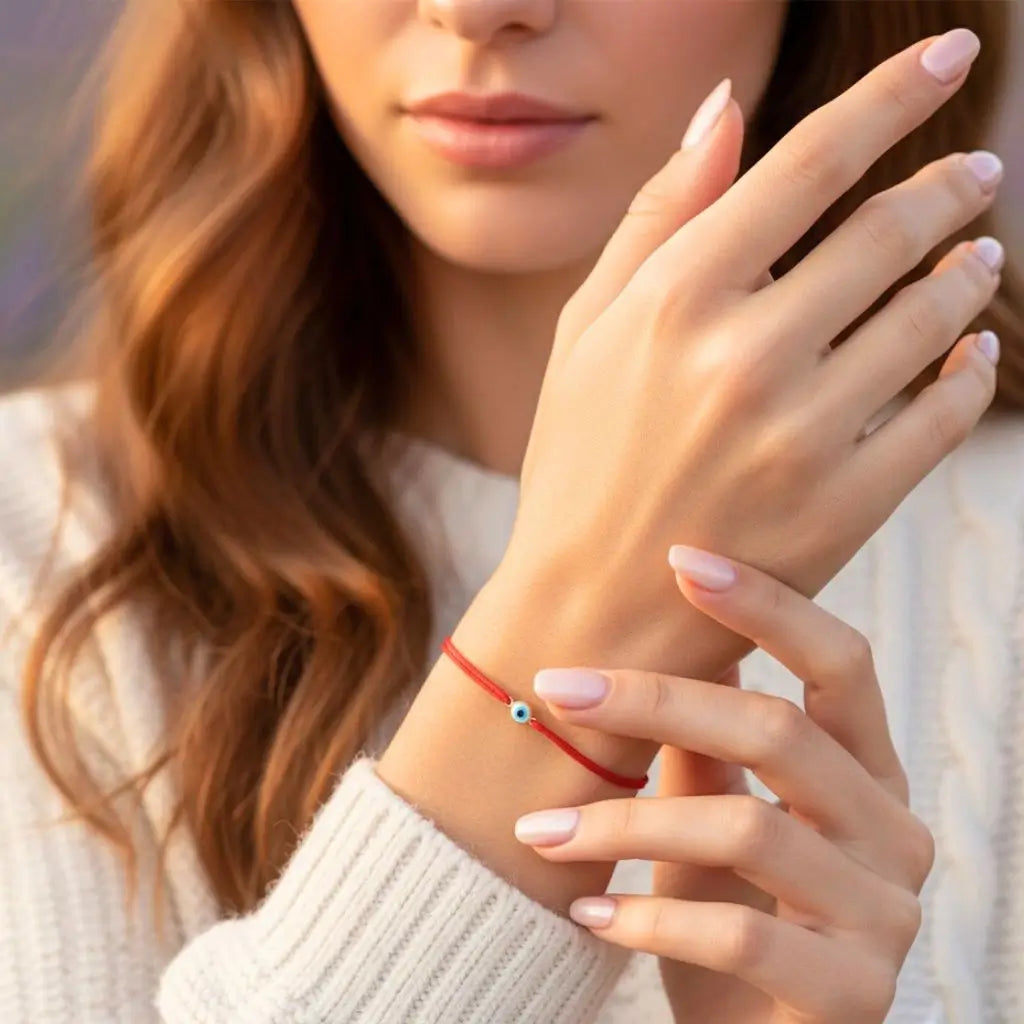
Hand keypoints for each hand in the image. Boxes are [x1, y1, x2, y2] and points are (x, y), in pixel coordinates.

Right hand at [494, 29, 1000, 689]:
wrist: (591, 608)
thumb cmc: (579, 462)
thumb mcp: (584, 331)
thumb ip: (655, 215)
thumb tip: (723, 106)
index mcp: (673, 299)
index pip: (810, 163)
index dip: (891, 98)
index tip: (948, 57)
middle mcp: (743, 356)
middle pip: (885, 232)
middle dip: (947, 186)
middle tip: (974, 172)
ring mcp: (801, 435)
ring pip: (928, 318)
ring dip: (967, 272)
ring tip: (978, 255)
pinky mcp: (845, 508)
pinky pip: (942, 415)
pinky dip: (969, 372)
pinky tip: (970, 350)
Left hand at [513, 546, 933, 1022]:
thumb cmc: (730, 912)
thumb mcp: (713, 816)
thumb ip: (702, 743)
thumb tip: (657, 638)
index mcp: (867, 772)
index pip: (841, 663)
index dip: (769, 605)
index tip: (680, 557)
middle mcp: (893, 832)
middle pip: (780, 732)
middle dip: (656, 700)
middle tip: (558, 687)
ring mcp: (882, 916)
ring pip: (748, 830)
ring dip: (625, 824)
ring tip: (540, 831)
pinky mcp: (851, 993)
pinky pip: (740, 937)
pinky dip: (648, 917)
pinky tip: (586, 912)